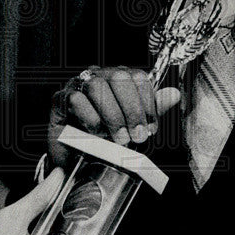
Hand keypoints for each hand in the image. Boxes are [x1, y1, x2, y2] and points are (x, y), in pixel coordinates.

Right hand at [49, 65, 180, 168]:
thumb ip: (151, 109)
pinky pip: (76, 100)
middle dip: (132, 110)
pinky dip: (90, 119)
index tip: (151, 128)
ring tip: (119, 139)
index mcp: (118, 78)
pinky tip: (97, 134)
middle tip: (137, 136)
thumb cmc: (106, 138)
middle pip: (119, 77)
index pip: (138, 76)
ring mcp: (77, 85)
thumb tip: (174, 93)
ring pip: (97, 86)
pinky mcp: (60, 99)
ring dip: (113, 116)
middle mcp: (98, 76)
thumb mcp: (133, 125)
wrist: (77, 158)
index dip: (147, 102)